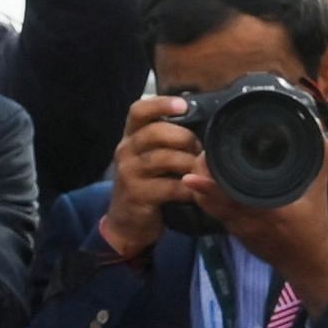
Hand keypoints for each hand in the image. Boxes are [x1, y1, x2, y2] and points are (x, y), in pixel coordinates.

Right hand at [98, 94, 198, 264]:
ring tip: (202, 170)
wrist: (126, 223)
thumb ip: (166, 141)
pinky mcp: (137, 195)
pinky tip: (196, 190)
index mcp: (130, 136)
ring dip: (189, 163)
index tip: (184, 104)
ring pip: (163, 158)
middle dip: (184, 138)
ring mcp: (129, 173)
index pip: (138, 110)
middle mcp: (125, 150)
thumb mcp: (150, 158)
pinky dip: (187, 188)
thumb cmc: (146, 185)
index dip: (161, 104)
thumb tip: (202, 123)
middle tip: (200, 149)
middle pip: (155, 132)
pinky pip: (168, 186)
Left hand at [189, 134, 327, 310]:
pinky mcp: (234, 232)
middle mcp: (244, 220)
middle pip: (207, 198)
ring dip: (200, 186)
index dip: (208, 181)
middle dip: (199, 175)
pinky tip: (210, 180)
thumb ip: (320, 159)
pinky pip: (213, 211)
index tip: (202, 160)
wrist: (307, 262)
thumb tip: (317, 127)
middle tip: (205, 153)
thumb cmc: (313, 226)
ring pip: (206, 205)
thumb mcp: (319, 190)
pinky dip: (207, 195)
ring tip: (205, 163)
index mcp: (264, 211)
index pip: (227, 195)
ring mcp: (237, 228)